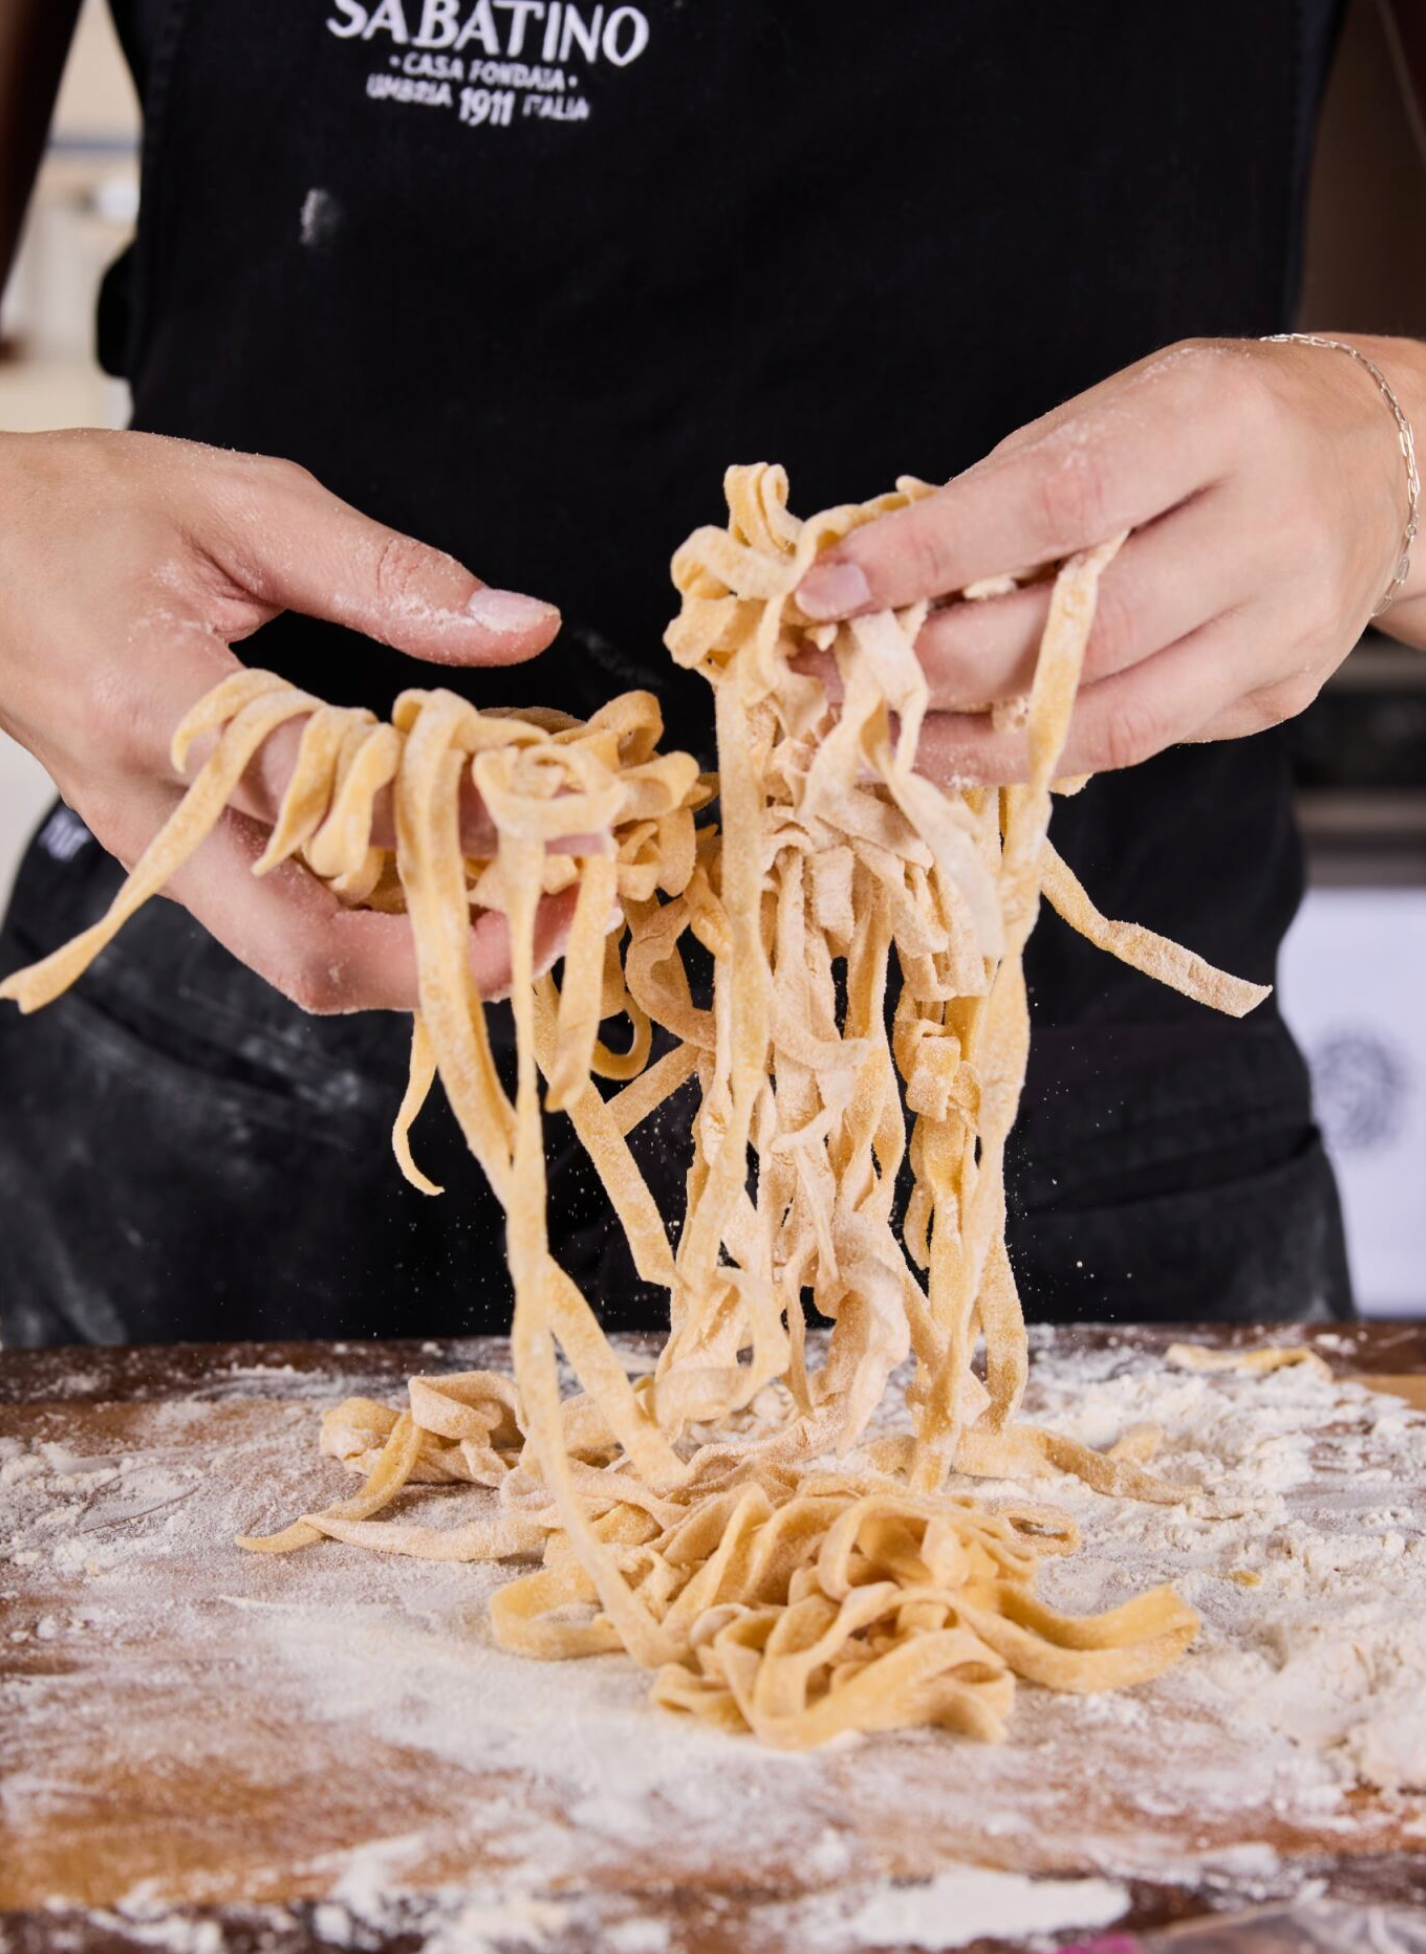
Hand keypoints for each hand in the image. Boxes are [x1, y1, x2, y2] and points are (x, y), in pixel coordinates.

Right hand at [0, 427, 575, 1010]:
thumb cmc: (74, 515)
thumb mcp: (235, 501)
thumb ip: (382, 570)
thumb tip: (520, 625)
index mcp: (155, 705)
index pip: (331, 797)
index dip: (460, 818)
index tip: (565, 814)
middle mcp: (154, 813)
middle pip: (310, 955)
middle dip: (452, 962)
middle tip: (559, 917)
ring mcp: (156, 854)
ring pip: (300, 963)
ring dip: (426, 958)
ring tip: (530, 906)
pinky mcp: (169, 862)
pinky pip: (285, 929)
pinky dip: (381, 926)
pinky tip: (450, 882)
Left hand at [795, 335, 1425, 782]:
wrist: (1393, 462)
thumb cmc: (1223, 426)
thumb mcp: (1126, 406)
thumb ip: (1014, 485)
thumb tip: (879, 570)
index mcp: (1213, 422)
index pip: (1053, 499)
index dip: (931, 556)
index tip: (828, 591)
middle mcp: (1263, 530)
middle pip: (1082, 630)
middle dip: (937, 667)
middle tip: (832, 680)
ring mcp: (1280, 627)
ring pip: (1112, 718)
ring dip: (975, 742)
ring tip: (883, 741)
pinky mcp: (1275, 694)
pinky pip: (1139, 741)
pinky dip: (1038, 752)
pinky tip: (966, 747)